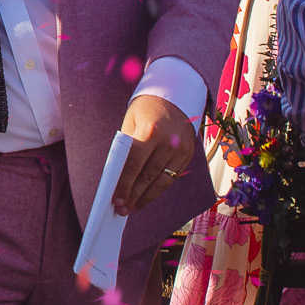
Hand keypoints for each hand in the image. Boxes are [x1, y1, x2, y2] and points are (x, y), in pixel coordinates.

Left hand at [113, 93, 196, 216]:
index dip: (124, 184)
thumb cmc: (147, 108)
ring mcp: (181, 150)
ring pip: (161, 182)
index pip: (134, 164)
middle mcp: (170, 142)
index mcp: (152, 131)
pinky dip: (158, 190)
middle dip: (132, 195)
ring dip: (145, 197)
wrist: (176, 96)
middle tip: (121, 208)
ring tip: (132, 207)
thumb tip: (116, 175)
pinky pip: (171, 178)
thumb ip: (125, 146)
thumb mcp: (131, 121)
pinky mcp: (188, 156)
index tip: (116, 198)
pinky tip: (146, 197)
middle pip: (147, 176)